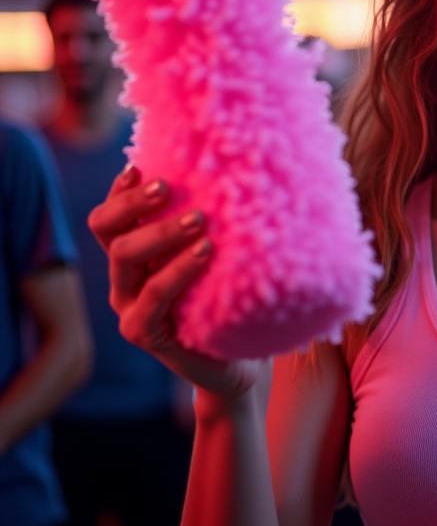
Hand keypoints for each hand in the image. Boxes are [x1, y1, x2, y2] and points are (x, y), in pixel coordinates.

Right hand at [89, 164, 265, 402]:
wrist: (241, 359)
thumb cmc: (232, 297)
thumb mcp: (219, 255)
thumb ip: (209, 223)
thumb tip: (231, 171)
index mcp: (135, 255)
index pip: (111, 216)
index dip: (120, 191)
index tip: (139, 165)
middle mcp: (124, 278)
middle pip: (107, 230)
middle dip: (133, 203)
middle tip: (166, 186)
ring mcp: (129, 306)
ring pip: (125, 257)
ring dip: (160, 232)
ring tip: (199, 219)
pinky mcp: (143, 333)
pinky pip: (153, 296)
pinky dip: (177, 270)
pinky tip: (205, 252)